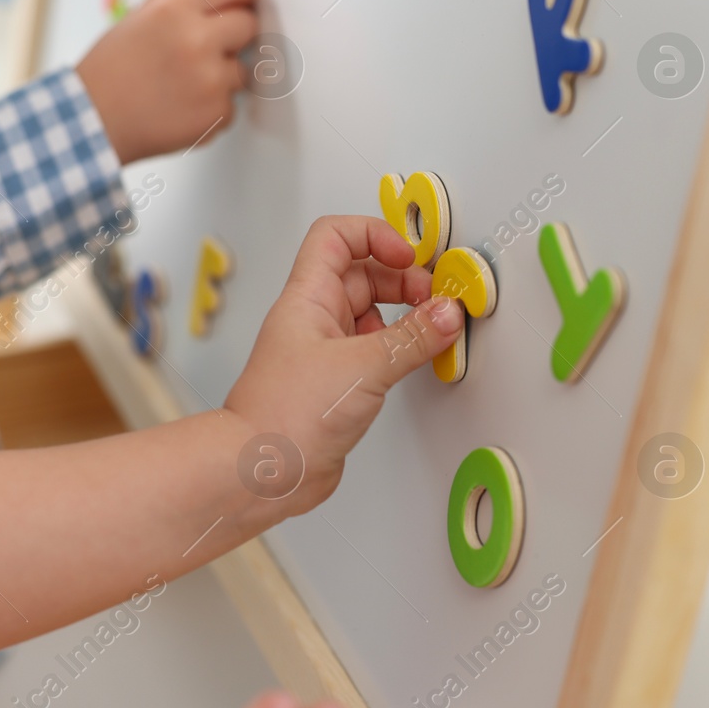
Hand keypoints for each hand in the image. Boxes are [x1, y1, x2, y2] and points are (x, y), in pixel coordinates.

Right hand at [77, 0, 258, 163]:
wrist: (94, 122)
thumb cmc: (112, 71)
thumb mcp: (138, 17)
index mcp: (174, 10)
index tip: (242, 2)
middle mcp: (196, 40)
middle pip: (249, 25)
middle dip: (235, 35)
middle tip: (210, 48)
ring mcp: (210, 79)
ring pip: (242, 70)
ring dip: (221, 77)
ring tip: (183, 83)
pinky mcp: (217, 113)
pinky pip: (232, 104)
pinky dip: (212, 108)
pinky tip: (182, 106)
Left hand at [225, 216, 462, 515]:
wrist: (262, 472)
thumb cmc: (284, 415)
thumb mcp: (362, 367)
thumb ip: (412, 338)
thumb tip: (445, 313)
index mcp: (308, 297)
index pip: (337, 236)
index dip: (377, 235)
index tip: (411, 257)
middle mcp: (314, 319)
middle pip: (363, 274)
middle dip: (403, 279)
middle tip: (434, 297)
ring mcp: (325, 351)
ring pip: (371, 313)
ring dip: (404, 314)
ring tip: (432, 327)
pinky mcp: (337, 383)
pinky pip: (374, 350)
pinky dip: (399, 348)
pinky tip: (416, 359)